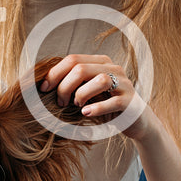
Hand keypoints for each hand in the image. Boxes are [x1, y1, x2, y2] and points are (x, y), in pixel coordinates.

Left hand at [38, 54, 153, 139]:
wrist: (135, 120)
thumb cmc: (105, 105)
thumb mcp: (88, 91)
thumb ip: (73, 83)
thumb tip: (44, 83)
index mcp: (100, 62)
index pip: (73, 59)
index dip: (55, 73)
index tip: (44, 89)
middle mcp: (113, 68)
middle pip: (82, 69)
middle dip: (64, 86)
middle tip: (61, 102)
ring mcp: (124, 84)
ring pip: (99, 80)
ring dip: (81, 94)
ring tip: (77, 106)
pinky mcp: (131, 102)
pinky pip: (113, 101)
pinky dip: (97, 108)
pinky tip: (86, 113)